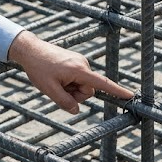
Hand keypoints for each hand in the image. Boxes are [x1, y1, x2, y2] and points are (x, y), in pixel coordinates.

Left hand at [8, 31, 133, 114]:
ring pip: (81, 86)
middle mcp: (83, 64)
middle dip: (74, 94)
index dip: (116, 91)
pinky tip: (55, 76)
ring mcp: (79, 62)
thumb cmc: (39, 68)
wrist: (30, 50)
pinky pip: (76, 79)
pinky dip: (67, 82)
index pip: (102, 83)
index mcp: (79, 70)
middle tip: (57, 88)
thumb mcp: (49, 89)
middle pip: (87, 90)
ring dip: (69, 88)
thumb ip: (64, 102)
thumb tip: (76, 110)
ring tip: (54, 80)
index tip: (130, 95)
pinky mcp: (75, 62)